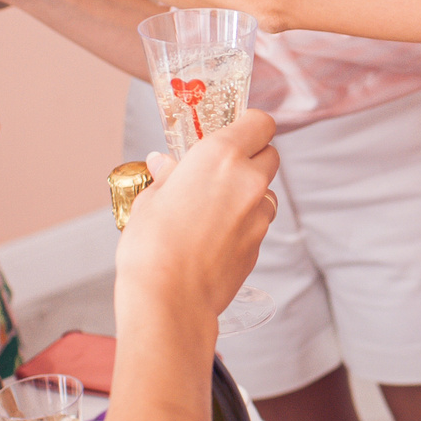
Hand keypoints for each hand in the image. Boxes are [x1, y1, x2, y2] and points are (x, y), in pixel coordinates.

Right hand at [116, 114, 279, 324]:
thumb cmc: (153, 246)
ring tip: (214, 206)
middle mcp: (248, 181)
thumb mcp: (150, 199)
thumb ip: (168, 176)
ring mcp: (259, 215)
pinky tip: (215, 235)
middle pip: (270, 154)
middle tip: (221, 169)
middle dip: (251, 157)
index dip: (250, 124)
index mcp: (221, 156)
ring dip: (249, 192)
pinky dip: (244, 222)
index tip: (235, 130)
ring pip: (267, 191)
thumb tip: (165, 165)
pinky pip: (258, 222)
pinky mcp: (259, 245)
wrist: (170, 298)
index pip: (260, 122)